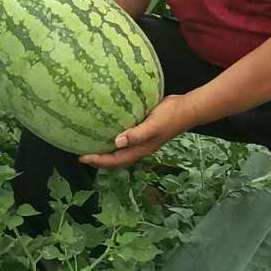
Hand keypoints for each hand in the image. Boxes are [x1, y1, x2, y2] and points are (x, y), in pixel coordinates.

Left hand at [79, 95, 196, 169]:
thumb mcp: (153, 125)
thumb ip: (137, 134)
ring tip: (91, 145)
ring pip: (120, 152)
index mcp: (141, 149)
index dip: (99, 161)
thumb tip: (117, 142)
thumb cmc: (171, 116)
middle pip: (116, 160)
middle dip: (99, 160)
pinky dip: (114, 140)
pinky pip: (125, 140)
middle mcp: (140, 148)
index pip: (116, 160)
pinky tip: (107, 131)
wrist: (187, 109)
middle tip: (82, 154)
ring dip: (106, 152)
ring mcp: (142, 140)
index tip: (83, 157)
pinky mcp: (142, 131)